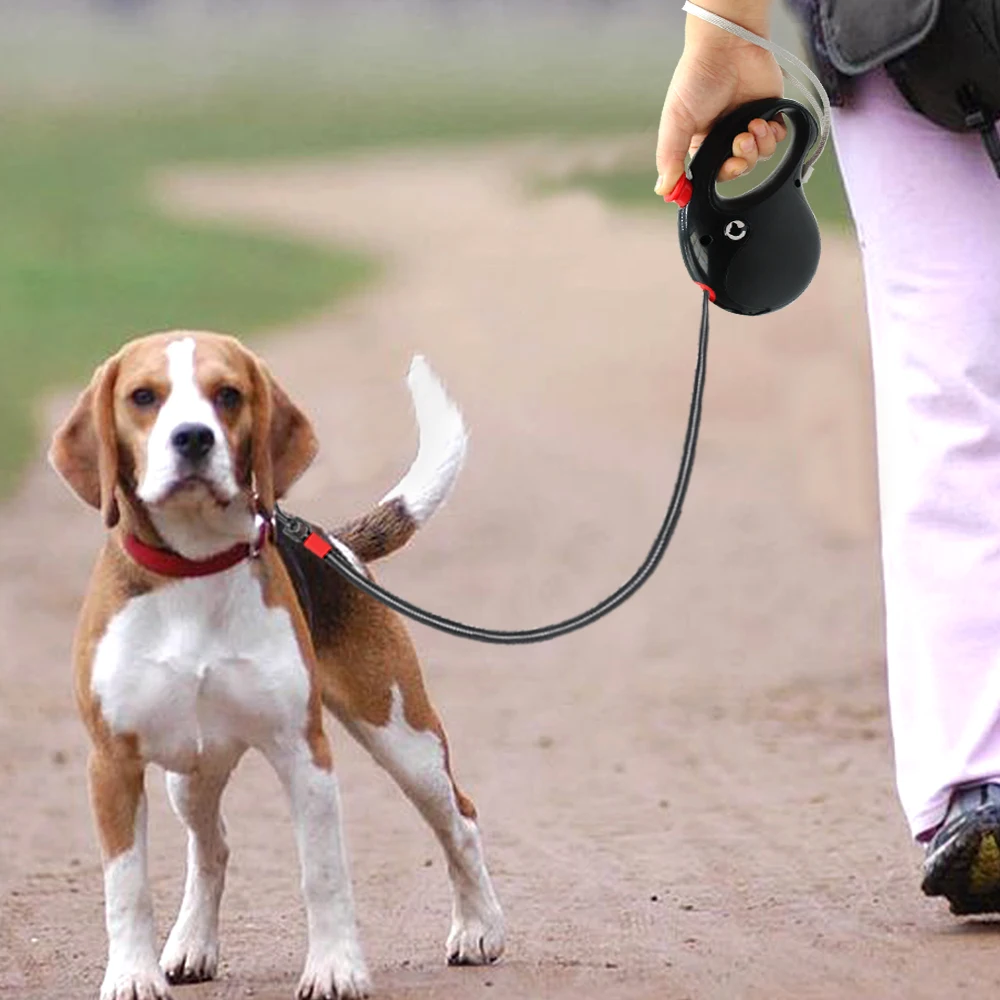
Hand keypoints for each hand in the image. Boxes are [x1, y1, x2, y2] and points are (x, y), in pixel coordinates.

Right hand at [655, 14, 786, 197]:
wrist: (728, 45)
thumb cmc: (697, 78)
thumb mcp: (676, 122)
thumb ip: (670, 157)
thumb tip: (664, 190)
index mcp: (700, 142)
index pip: (710, 174)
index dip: (718, 177)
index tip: (722, 172)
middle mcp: (724, 137)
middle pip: (738, 168)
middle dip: (741, 162)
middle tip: (739, 144)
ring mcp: (746, 126)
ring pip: (759, 157)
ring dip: (758, 146)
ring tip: (752, 125)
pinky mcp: (768, 115)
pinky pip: (776, 139)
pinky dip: (772, 135)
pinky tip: (762, 121)